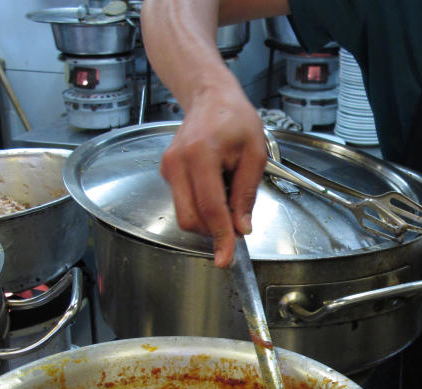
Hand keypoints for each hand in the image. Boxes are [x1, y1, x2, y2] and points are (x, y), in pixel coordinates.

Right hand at [158, 83, 266, 266]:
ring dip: (208, 219)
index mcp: (201, 155)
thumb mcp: (254, 155)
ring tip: (227, 195)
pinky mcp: (166, 171)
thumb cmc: (235, 119)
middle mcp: (177, 162)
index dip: (220, 236)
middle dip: (213, 231)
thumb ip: (246, 194)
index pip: (209, 208)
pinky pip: (182, 202)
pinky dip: (201, 206)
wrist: (210, 97)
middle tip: (236, 223)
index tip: (226, 257)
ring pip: (184, 214)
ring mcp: (168, 167)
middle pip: (190, 218)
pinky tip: (215, 188)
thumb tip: (241, 227)